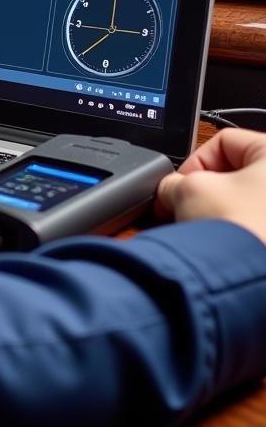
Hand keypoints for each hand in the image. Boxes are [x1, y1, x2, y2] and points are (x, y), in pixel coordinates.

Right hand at [156, 128, 265, 244]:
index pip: (226, 142)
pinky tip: (222, 252)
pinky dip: (240, 237)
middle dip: (208, 195)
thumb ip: (174, 181)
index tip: (180, 186)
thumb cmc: (239, 229)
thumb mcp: (188, 190)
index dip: (195, 162)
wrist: (253, 284)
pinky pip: (258, 231)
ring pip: (248, 206)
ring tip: (205, 235)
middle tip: (188, 210)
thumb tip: (170, 192)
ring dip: (222, 217)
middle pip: (238, 177)